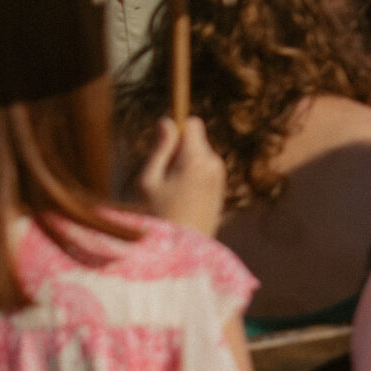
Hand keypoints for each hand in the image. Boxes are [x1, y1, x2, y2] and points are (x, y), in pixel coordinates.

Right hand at [136, 117, 225, 236]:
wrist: (183, 250)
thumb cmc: (158, 215)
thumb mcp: (149, 181)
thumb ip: (160, 149)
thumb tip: (167, 120)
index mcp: (196, 159)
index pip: (193, 123)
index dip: (177, 129)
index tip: (163, 145)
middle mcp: (214, 163)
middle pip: (196, 140)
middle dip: (179, 150)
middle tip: (163, 176)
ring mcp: (220, 175)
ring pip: (199, 155)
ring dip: (185, 164)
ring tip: (171, 191)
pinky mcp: (221, 186)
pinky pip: (204, 169)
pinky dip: (192, 176)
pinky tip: (182, 198)